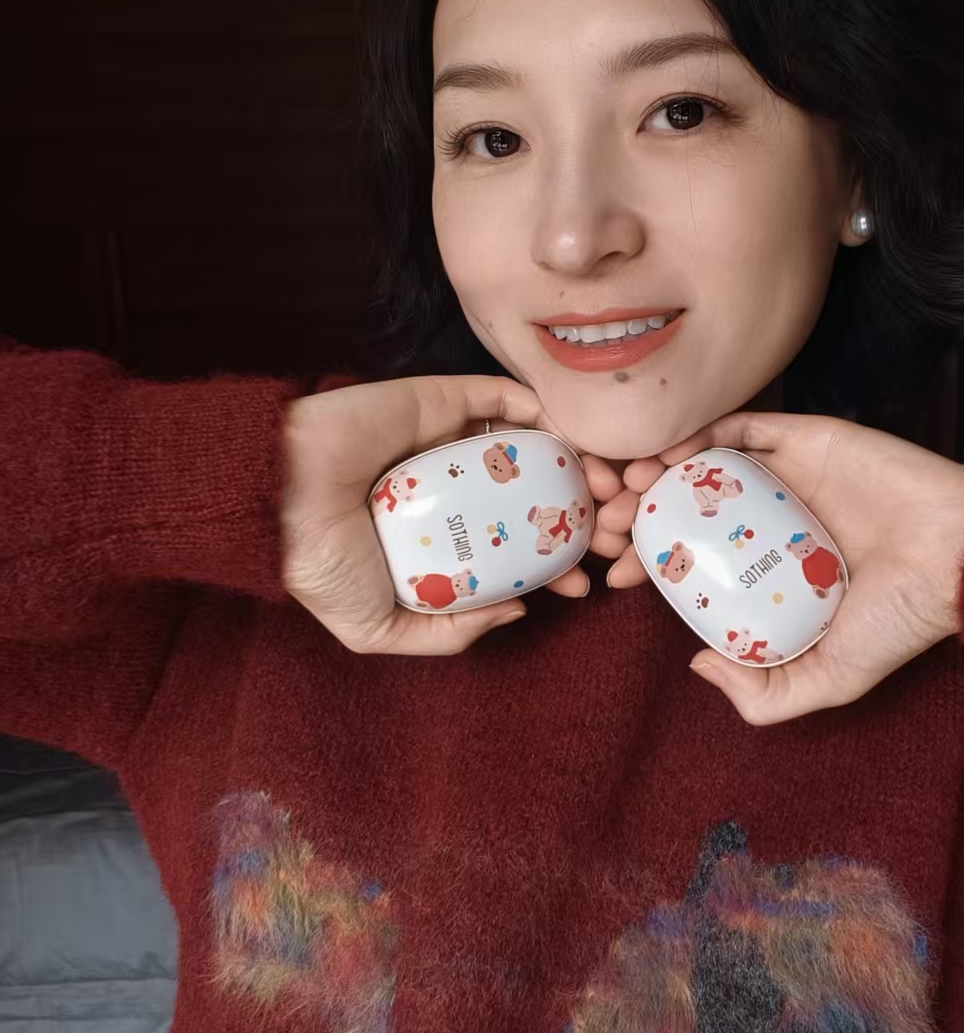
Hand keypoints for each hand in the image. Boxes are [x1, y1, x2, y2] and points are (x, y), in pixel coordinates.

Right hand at [280, 374, 618, 654]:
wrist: (282, 497)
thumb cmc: (322, 566)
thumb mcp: (377, 629)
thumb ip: (445, 633)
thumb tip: (517, 614)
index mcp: (440, 538)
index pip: (513, 550)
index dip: (558, 565)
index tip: (587, 582)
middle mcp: (452, 489)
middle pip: (533, 496)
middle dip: (581, 514)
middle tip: (611, 531)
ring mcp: (449, 442)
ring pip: (529, 447)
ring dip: (574, 463)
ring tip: (605, 489)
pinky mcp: (442, 399)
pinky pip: (502, 398)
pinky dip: (543, 412)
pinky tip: (574, 439)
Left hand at [602, 411, 963, 723]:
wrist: (956, 556)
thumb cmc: (899, 620)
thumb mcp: (829, 680)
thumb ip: (766, 694)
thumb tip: (698, 667)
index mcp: (772, 573)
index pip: (693, 564)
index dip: (648, 564)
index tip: (616, 572)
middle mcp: (771, 524)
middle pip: (687, 509)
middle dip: (639, 513)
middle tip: (609, 523)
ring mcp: (786, 479)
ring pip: (704, 465)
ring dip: (659, 471)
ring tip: (629, 487)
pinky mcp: (803, 438)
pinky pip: (741, 426)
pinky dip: (699, 433)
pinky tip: (669, 454)